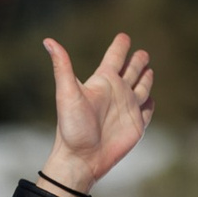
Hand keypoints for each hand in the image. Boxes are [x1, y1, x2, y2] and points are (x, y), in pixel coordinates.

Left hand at [38, 34, 154, 196]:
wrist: (81, 159)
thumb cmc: (72, 128)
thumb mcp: (67, 93)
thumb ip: (62, 66)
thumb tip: (47, 41)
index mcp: (102, 83)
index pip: (114, 58)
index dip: (120, 47)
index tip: (124, 37)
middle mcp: (116, 93)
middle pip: (131, 71)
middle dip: (137, 61)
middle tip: (142, 52)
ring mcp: (128, 109)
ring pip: (141, 88)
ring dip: (146, 78)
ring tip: (148, 70)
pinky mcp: (137, 125)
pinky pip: (147, 110)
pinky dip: (150, 104)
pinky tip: (150, 100)